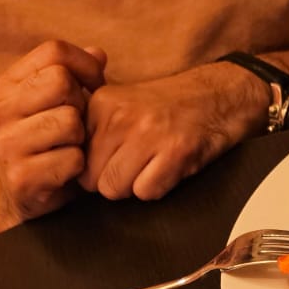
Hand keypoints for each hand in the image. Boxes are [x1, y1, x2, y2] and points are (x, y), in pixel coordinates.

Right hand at [0, 40, 107, 221]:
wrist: (21, 194)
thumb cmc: (50, 142)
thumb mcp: (60, 103)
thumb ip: (78, 76)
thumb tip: (98, 54)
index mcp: (7, 85)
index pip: (54, 51)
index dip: (85, 66)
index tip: (93, 86)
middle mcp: (0, 110)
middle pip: (62, 82)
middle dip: (82, 104)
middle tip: (78, 125)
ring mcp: (7, 144)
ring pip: (70, 121)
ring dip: (82, 138)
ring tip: (71, 147)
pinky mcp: (20, 176)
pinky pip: (73, 159)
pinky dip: (80, 166)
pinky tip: (67, 170)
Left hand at [81, 62, 267, 201]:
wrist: (219, 95)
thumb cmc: (170, 107)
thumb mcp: (122, 103)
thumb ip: (93, 128)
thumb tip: (68, 166)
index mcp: (102, 104)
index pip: (76, 158)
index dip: (94, 168)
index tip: (112, 161)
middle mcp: (120, 117)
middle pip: (92, 180)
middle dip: (112, 181)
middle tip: (136, 165)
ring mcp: (147, 134)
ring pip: (115, 189)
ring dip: (134, 186)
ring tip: (152, 165)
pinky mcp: (174, 152)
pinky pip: (146, 192)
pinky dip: (158, 188)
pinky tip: (169, 167)